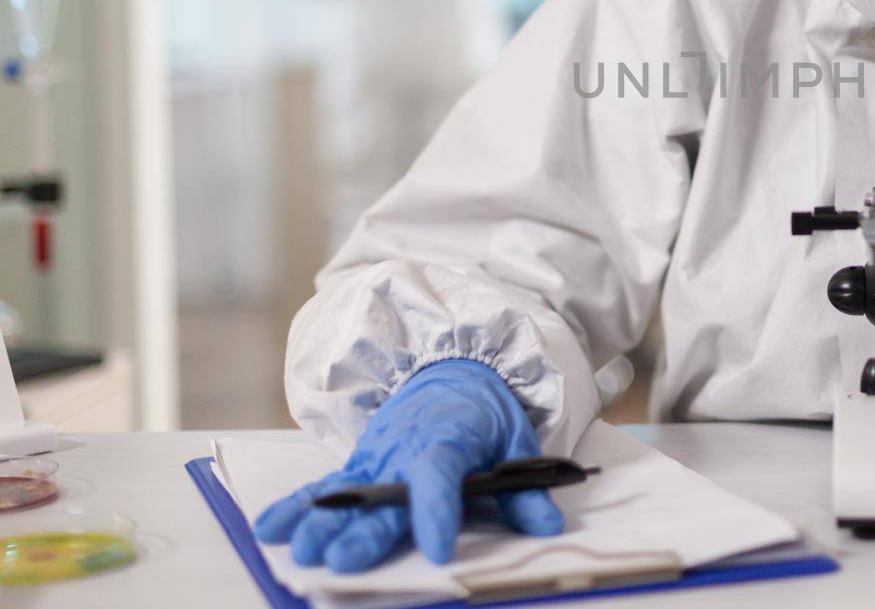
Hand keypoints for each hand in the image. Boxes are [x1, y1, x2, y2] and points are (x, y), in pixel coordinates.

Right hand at [254, 359, 563, 571]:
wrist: (454, 369)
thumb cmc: (488, 413)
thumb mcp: (518, 442)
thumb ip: (526, 490)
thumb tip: (548, 528)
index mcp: (447, 443)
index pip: (441, 478)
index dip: (438, 512)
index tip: (437, 548)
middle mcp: (404, 451)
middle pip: (383, 496)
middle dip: (363, 530)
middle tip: (340, 561)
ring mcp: (376, 458)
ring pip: (346, 493)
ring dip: (321, 522)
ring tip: (302, 552)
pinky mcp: (359, 464)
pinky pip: (326, 485)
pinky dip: (296, 505)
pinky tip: (269, 528)